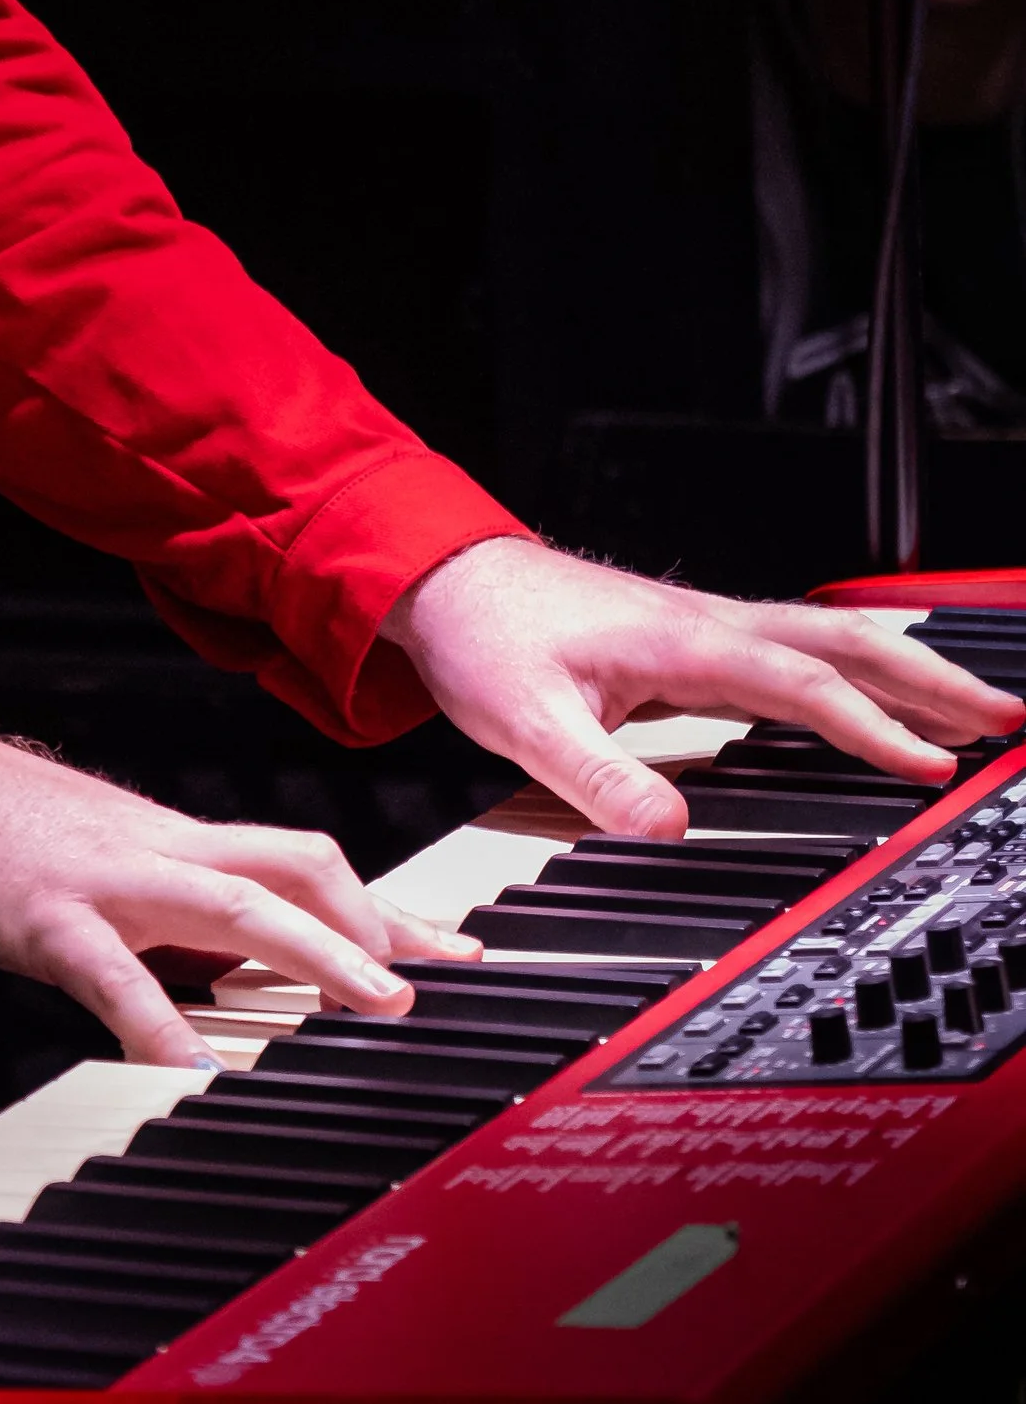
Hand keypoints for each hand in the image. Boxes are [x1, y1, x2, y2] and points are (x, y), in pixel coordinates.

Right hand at [0, 719, 480, 1065]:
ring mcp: (110, 878)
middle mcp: (160, 849)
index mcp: (173, 841)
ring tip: (373, 1006)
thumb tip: (223, 959)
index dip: (385, 908)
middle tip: (433, 986)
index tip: (453, 950)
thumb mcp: (99, 857)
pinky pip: (118, 976)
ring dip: (319, 954)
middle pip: (295, 867)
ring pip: (238, 903)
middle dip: (376, 926)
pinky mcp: (49, 916)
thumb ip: (164, 904)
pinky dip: (163, 1029)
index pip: (303, 861)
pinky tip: (195, 1076)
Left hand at [388, 535, 1023, 839]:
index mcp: (682, 639)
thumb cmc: (482, 636)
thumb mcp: (525, 719)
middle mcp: (705, 622)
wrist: (441, 579)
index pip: (800, 682)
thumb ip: (595, 778)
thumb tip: (666, 830)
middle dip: (930, 680)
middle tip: (1005, 719)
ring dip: (903, 670)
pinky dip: (853, 671)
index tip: (934, 765)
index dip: (870, 725)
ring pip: (827, 638)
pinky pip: (796, 648)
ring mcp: (703, 624)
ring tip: (971, 711)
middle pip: (843, 642)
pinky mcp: (691, 636)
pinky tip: (871, 698)